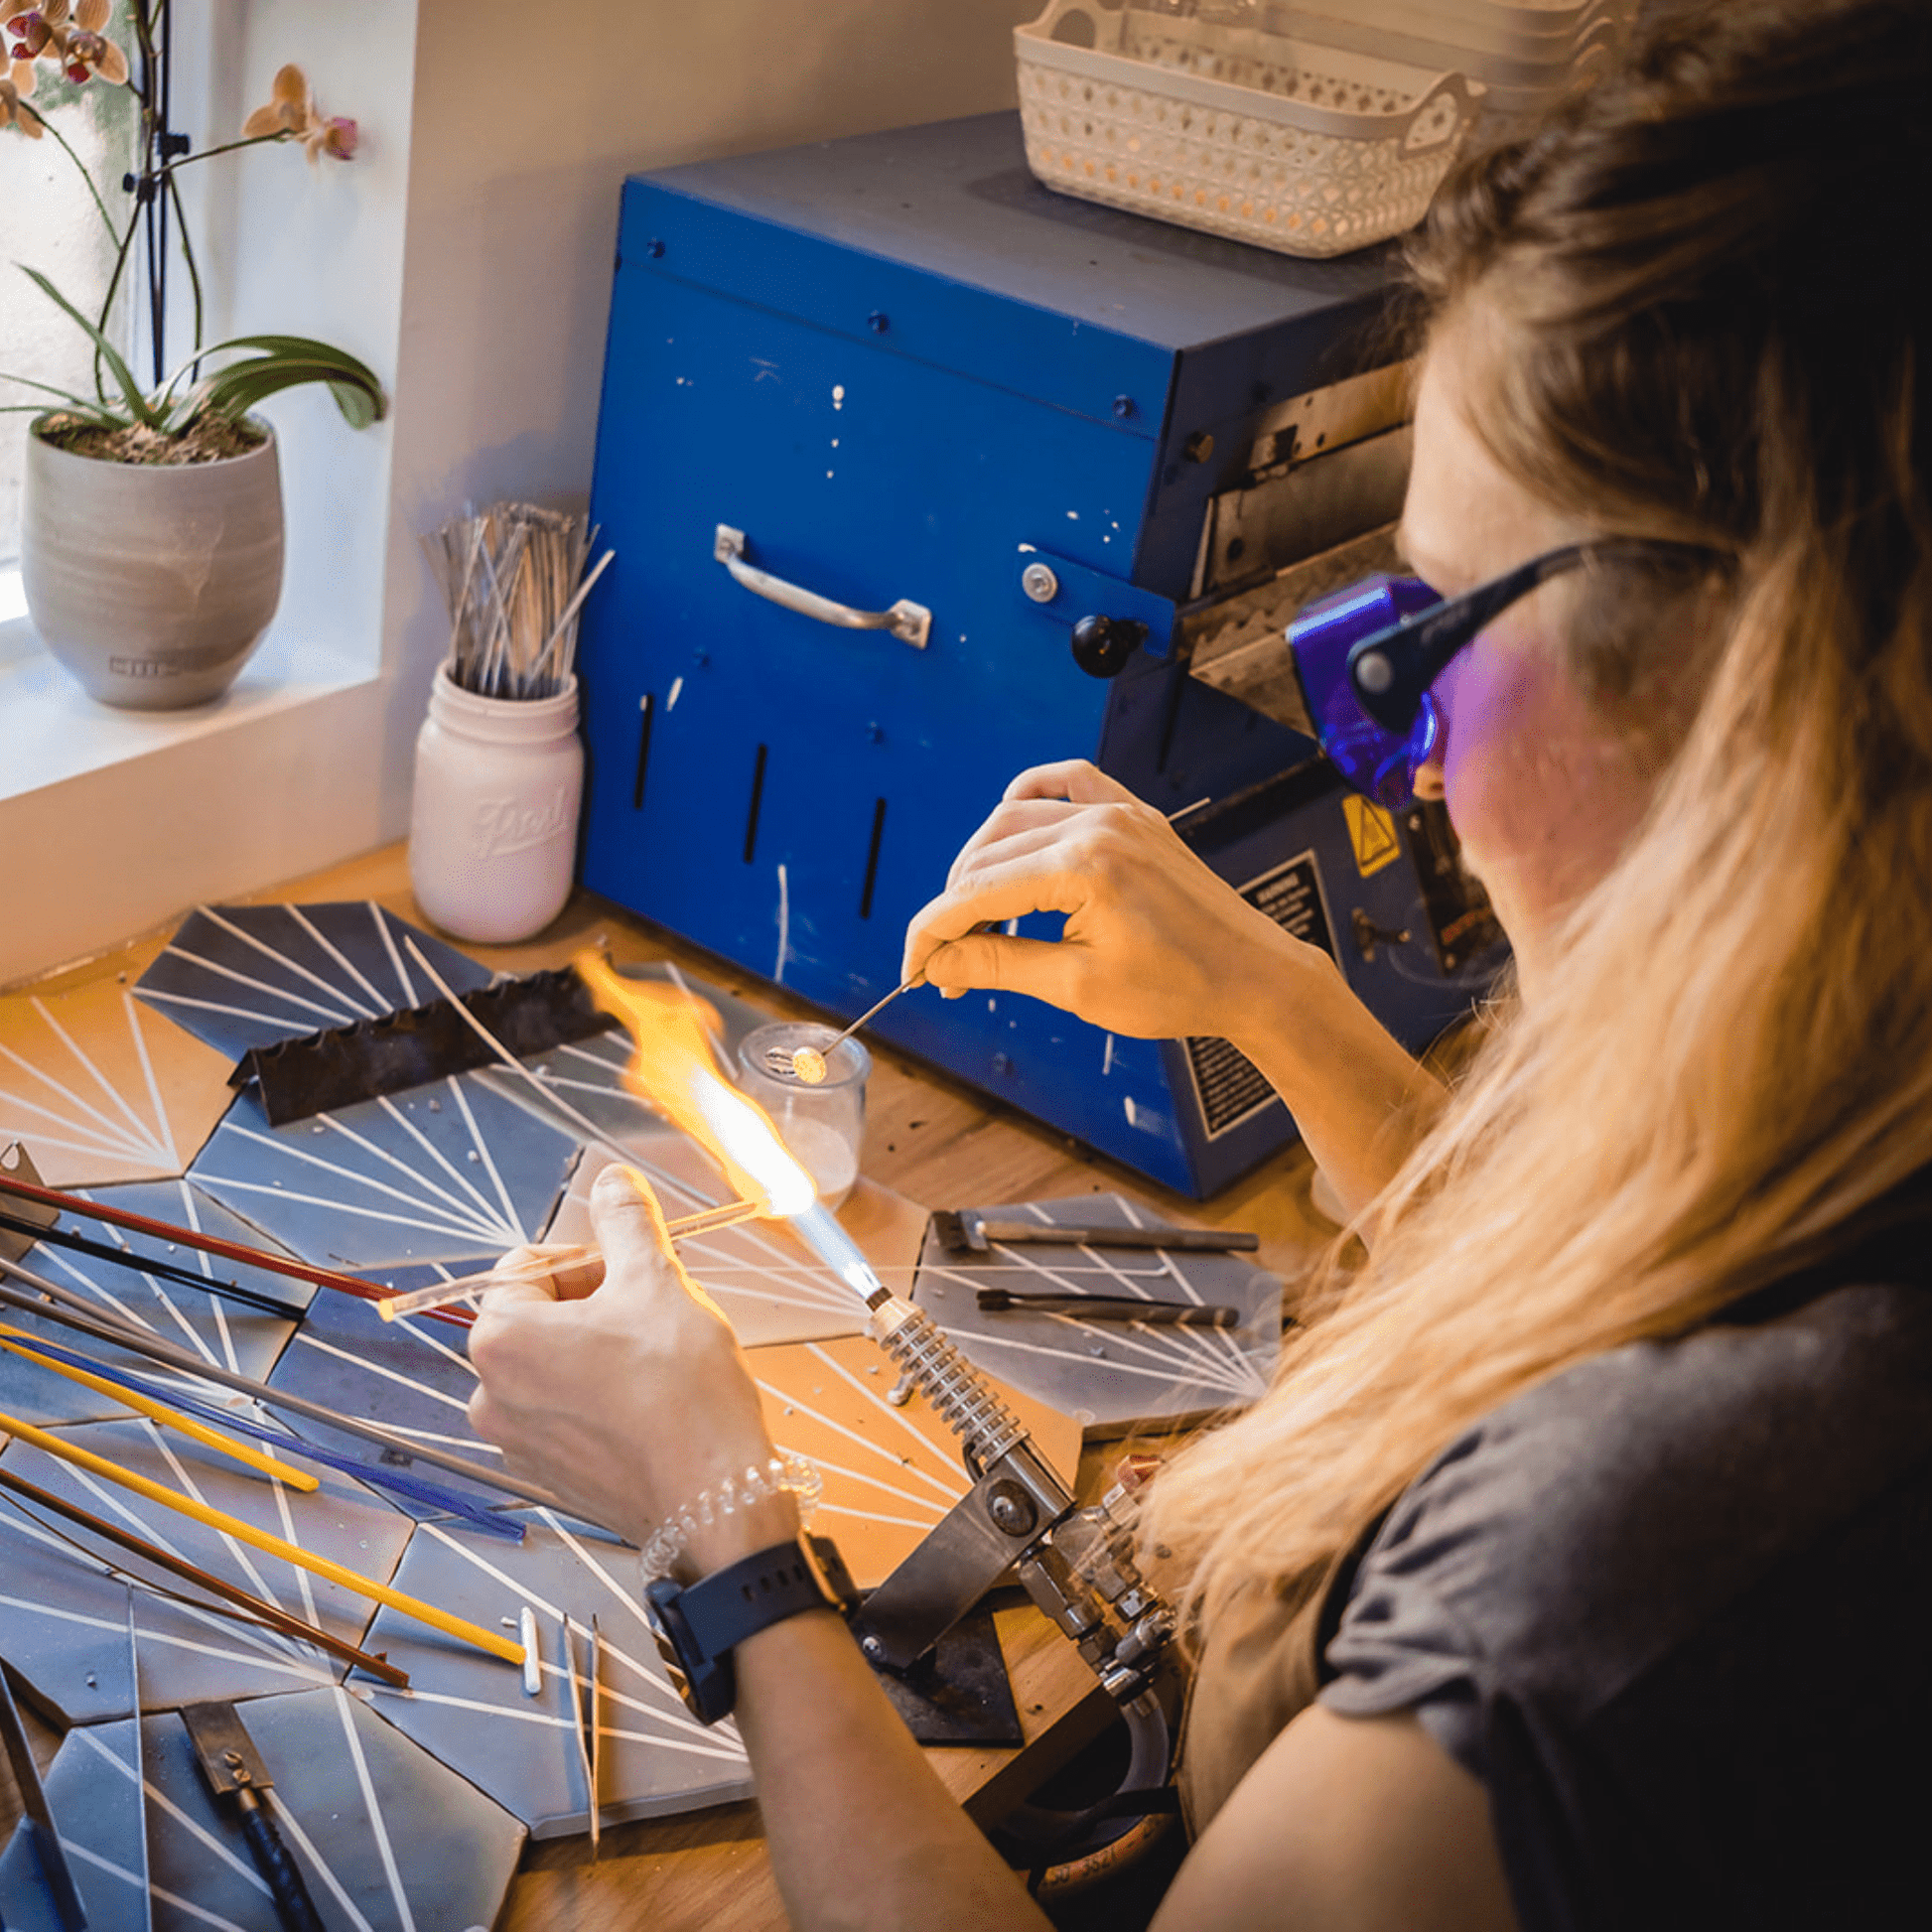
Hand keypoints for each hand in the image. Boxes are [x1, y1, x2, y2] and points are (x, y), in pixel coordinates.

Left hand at [466, 1164, 795, 1569]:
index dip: (585, 1258)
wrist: (715, 1498)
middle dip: (594, 1303)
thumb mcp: (658, 1280)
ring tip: (659, 1360)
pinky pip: (567, 1412)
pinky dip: (603, 1396)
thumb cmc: (683, 1391)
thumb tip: (613, 1181)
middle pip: (537, 1315)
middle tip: (654, 1312)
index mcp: (501, 1339)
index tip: (632, 1273)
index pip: (525, 1265)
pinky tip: (653, 1402)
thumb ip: (627, 1222)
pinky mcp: (551, 1475)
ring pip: (555, 1364)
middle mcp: (491, 1394)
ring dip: (601, 1349)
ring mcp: (518, 1443)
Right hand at [902, 759, 1316, 1044]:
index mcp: (1083, 867)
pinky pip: (1068, 783)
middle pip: (985, 856)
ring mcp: (1119, 813)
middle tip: (946, 966)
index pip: (974, 894)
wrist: (1254, 977)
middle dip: (954, 911)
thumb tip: (938, 964)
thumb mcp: (1077, 987)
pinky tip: (1011, 827)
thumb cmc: (1181, 988)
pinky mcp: (1135, 815)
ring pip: (1015, 819)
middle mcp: (1098, 825)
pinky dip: (1030, 799)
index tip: (913, 970)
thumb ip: (997, 966)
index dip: (931, 934)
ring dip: (983, 868)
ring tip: (976, 923)